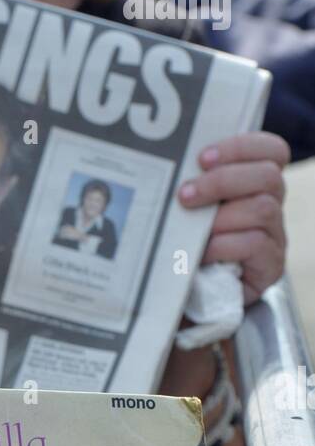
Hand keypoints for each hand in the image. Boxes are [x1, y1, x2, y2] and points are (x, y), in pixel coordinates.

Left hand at [179, 132, 289, 304]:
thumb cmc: (189, 245)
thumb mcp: (191, 212)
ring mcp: (275, 236)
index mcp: (256, 183)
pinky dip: (225, 245)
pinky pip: (256, 244)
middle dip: (223, 180)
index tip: (202, 157)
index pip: (271, 150)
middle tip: (185, 195)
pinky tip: (202, 253)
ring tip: (193, 229)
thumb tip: (170, 166)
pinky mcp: (270, 266)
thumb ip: (194, 186)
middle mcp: (271, 205)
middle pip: (268, 176)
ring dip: (222, 216)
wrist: (192, 297)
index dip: (241, 147)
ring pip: (264, 209)